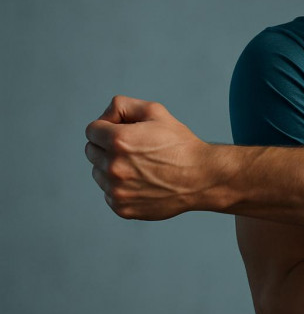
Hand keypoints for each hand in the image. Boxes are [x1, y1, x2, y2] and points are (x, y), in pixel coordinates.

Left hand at [84, 95, 214, 219]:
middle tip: (133, 148)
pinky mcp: (121, 208)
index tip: (124, 131)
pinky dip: (120, 187)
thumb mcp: (156, 112)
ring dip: (111, 167)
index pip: (92, 130)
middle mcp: (113, 166)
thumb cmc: (180, 144)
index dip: (108, 127)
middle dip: (107, 146)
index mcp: (119, 140)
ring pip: (98, 173)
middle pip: (91, 151)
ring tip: (140, 166)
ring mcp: (116, 190)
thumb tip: (104, 117)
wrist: (202, 177)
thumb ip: (123, 105)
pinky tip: (142, 182)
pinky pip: (108, 194)